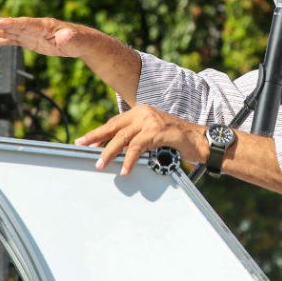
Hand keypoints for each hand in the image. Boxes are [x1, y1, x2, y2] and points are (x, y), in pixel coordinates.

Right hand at [0, 16, 95, 57]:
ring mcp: (30, 34)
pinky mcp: (30, 41)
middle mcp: (34, 27)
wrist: (81, 42)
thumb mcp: (76, 40)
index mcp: (44, 25)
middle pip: (10, 24)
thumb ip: (70, 38)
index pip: (24, 23)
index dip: (10, 23)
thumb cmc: (80, 40)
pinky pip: (11, 41)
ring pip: (7, 32)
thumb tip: (65, 36)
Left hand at [75, 104, 208, 175]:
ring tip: (101, 164)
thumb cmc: (177, 140)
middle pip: (114, 126)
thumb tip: (117, 148)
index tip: (86, 141)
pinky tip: (124, 169)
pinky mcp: (157, 131)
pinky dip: (129, 159)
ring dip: (109, 152)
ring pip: (123, 137)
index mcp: (141, 111)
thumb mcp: (153, 136)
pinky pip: (137, 147)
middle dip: (96, 137)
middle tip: (82, 145)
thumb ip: (137, 138)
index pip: (115, 122)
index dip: (100, 133)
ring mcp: (150, 120)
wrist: (200, 140)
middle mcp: (144, 112)